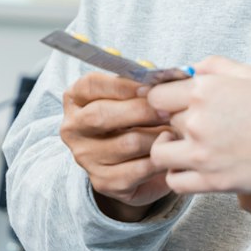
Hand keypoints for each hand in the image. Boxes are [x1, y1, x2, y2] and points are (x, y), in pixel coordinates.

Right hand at [59, 72, 172, 220]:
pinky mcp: (104, 181)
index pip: (91, 85)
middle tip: (170, 109)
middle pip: (102, 116)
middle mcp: (73, 129)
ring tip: (177, 131)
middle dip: (142, 111)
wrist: (130, 164)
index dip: (122, 84)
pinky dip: (161, 159)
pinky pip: (139, 169)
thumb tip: (152, 69)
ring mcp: (85, 157)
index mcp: (75, 99)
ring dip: (158, 136)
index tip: (151, 86)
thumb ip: (138, 80)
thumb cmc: (133, 119)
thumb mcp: (130, 95)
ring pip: (127, 143)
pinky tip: (171, 152)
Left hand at [146, 58, 250, 195]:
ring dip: (168, 149)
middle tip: (199, 124)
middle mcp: (197, 120)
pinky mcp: (212, 182)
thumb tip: (189, 70)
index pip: (157, 95)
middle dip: (176, 120)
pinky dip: (176, 175)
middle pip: (163, 121)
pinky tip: (190, 167)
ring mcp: (202, 154)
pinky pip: (174, 182)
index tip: (175, 104)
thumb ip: (215, 66)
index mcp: (205, 90)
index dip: (165, 99)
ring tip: (184, 147)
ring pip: (161, 153)